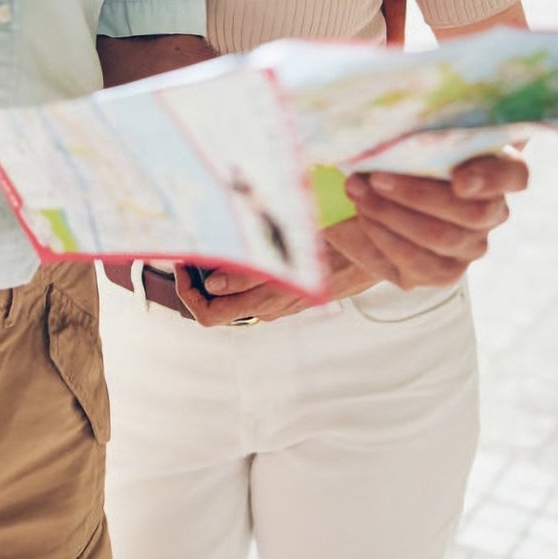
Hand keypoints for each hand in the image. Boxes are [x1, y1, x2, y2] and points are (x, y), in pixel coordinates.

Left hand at [169, 240, 377, 326]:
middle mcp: (268, 307)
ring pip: (232, 298)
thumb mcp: (289, 257)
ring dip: (214, 275)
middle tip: (187, 252)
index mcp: (266, 302)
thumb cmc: (337, 249)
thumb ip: (251, 273)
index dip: (186, 292)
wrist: (376, 254)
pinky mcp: (289, 292)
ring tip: (208, 245)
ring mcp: (279, 302)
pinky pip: (252, 290)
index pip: (208, 314)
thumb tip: (212, 284)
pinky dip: (235, 273)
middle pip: (215, 308)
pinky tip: (237, 248)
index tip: (181, 262)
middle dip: (194, 283)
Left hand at [327, 148, 528, 289]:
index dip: (491, 178)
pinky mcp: (442, 271)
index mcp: (494, 167)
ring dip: (391, 212)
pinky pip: (416, 261)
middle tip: (375, 178)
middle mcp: (491, 210)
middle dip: (417, 194)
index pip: (513, 174)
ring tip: (356, 191)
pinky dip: (383, 235)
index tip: (460, 180)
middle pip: (473, 212)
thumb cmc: (392, 156)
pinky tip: (363, 214)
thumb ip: (410, 133)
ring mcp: (470, 245)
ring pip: (440, 236)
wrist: (366, 201)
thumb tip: (385, 131)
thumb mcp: (401, 137)